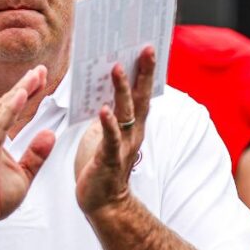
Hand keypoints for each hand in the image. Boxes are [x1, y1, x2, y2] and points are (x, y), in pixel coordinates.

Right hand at [0, 66, 55, 233]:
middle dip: (24, 85)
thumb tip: (49, 134)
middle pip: (6, 104)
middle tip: (41, 69)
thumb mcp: (22, 176)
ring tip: (35, 76)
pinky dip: (10, 108)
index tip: (39, 80)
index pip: (10, 111)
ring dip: (19, 91)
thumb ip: (36, 155)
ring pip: (2, 109)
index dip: (25, 94)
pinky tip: (21, 94)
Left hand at [74, 47, 156, 214]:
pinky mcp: (108, 160)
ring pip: (125, 113)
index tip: (147, 45)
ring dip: (122, 90)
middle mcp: (132, 132)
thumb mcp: (104, 132)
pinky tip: (102, 109)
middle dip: (144, 72)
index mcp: (132, 125)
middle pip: (141, 97)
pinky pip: (109, 139)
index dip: (146, 70)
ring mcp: (122, 145)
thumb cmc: (101, 166)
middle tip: (145, 47)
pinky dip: (108, 123)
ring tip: (116, 67)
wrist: (103, 204)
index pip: (143, 92)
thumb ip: (108, 113)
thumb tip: (102, 89)